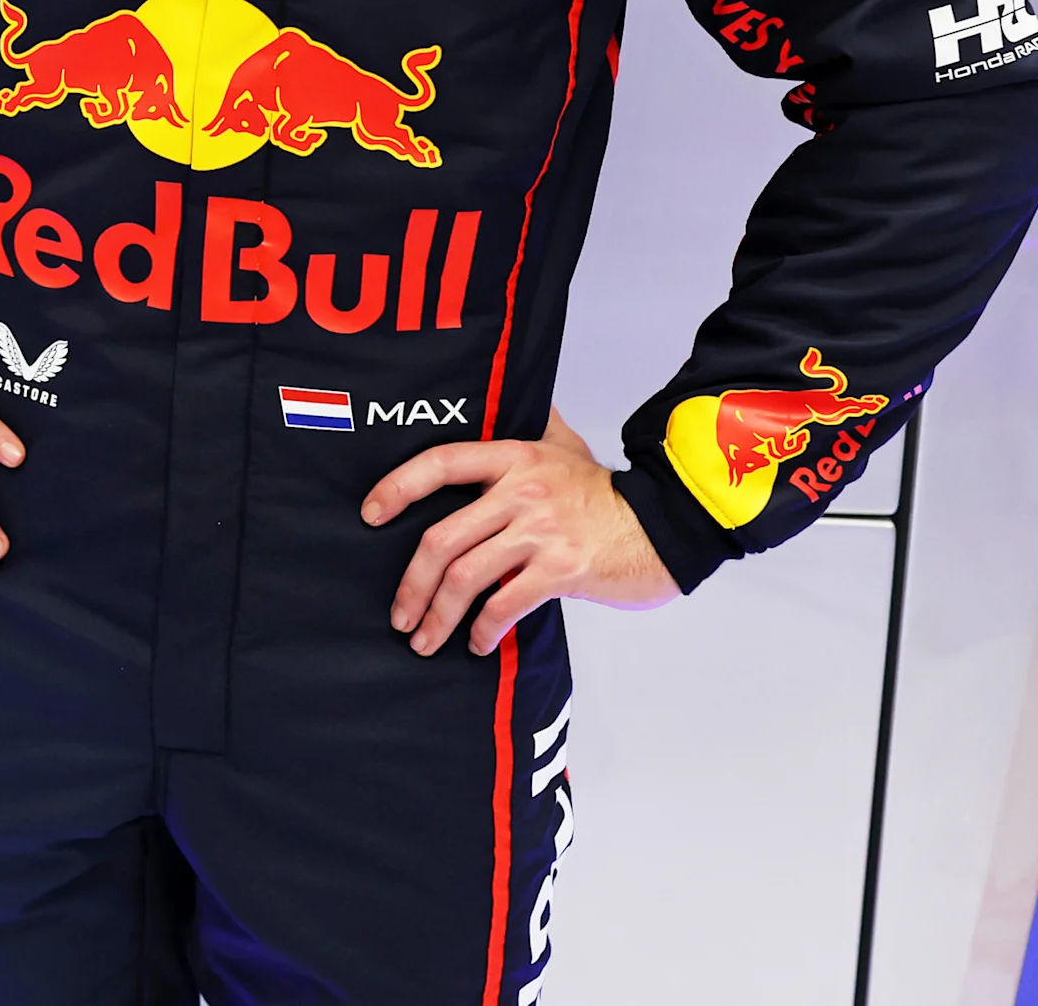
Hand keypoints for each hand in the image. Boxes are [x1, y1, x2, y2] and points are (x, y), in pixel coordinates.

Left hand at [362, 410, 679, 655]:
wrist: (667, 525)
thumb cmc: (609, 492)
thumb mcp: (566, 445)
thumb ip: (531, 425)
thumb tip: (511, 395)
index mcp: (513, 457)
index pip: (440, 463)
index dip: (398, 487)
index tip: (370, 512)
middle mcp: (520, 492)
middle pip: (442, 538)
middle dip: (412, 583)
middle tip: (399, 613)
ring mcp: (540, 531)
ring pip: (466, 576)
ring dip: (438, 614)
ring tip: (425, 638)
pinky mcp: (561, 569)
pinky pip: (506, 603)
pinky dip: (485, 629)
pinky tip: (478, 642)